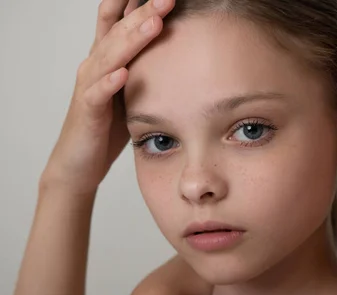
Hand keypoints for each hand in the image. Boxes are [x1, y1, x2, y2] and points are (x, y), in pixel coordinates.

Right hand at [41, 0, 174, 193]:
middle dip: (143, 11)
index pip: (118, 20)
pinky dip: (109, 83)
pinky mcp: (87, 113)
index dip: (134, 3)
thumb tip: (181, 54)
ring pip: (109, 57)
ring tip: (154, 22)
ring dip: (132, 39)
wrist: (80, 162)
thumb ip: (147, 68)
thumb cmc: (109, 125)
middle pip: (119, 31)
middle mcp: (95, 65)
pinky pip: (97, 95)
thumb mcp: (132, 90)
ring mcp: (89, 87)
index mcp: (108, 57)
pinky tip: (123, 73)